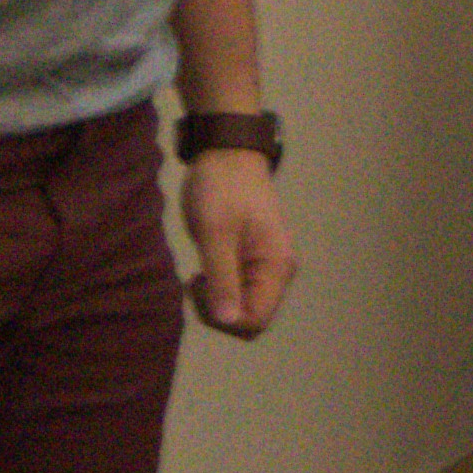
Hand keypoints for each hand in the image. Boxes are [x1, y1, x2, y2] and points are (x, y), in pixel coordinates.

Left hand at [182, 144, 292, 338]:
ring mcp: (266, 267)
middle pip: (251, 318)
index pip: (255, 320)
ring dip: (216, 302)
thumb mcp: (216, 232)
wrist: (227, 151)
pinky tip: (203, 272)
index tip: (199, 289)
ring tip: (197, 276)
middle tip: (194, 283)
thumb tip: (229, 321)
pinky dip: (218, 290)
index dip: (224, 318)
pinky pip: (238, 291)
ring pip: (243, 307)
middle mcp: (278, 272)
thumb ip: (223, 278)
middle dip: (219, 312)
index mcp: (276, 266)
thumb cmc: (222, 188)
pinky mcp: (252, 261)